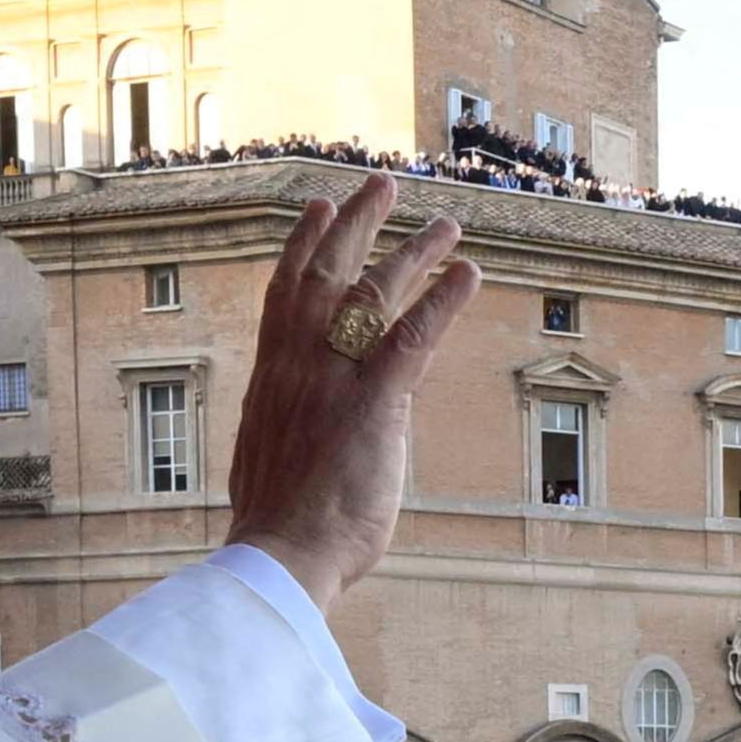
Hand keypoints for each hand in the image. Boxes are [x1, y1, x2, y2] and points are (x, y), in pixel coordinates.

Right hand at [226, 170, 481, 610]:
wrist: (279, 557)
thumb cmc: (278, 529)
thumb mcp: (274, 461)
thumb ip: (295, 427)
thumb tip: (310, 425)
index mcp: (271, 377)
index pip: (285, 293)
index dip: (304, 244)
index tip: (320, 206)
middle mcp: (298, 364)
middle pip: (327, 272)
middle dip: (358, 222)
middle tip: (383, 183)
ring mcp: (334, 380)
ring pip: (374, 293)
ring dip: (414, 251)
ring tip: (448, 223)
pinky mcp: (374, 404)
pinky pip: (413, 338)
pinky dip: (443, 301)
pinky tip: (469, 274)